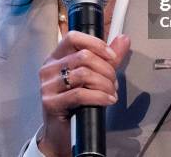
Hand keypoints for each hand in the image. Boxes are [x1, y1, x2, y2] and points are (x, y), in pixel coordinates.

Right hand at [37, 31, 129, 156]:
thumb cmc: (76, 104)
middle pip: (83, 56)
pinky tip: (107, 100)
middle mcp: (49, 69)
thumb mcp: (94, 76)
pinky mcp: (51, 103)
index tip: (111, 55)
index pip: (73, 37)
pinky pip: (80, 94)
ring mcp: (47, 86)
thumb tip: (123, 39)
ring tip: (111, 92)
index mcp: (56, 57)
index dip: (95, 43)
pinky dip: (99, 96)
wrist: (61, 133)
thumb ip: (108, 58)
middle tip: (114, 82)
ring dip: (104, 84)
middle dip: (106, 69)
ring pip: (83, 74)